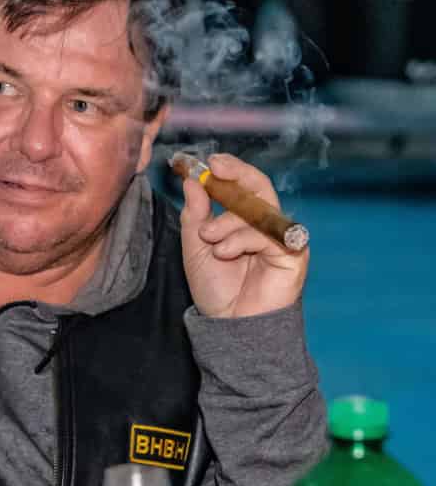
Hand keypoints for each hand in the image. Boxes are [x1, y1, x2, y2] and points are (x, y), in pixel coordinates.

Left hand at [180, 153, 308, 317]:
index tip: (210, 160)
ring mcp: (280, 237)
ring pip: (257, 210)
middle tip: (215, 170)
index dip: (230, 169)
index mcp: (243, 220)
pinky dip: (241, 239)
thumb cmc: (216, 288)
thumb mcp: (196, 247)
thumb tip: (191, 182)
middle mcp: (265, 224)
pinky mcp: (293, 253)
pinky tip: (225, 253)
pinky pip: (267, 233)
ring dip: (228, 222)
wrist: (229, 324)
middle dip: (236, 175)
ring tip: (210, 241)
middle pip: (259, 186)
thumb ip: (195, 215)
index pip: (243, 184)